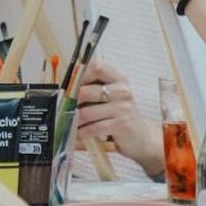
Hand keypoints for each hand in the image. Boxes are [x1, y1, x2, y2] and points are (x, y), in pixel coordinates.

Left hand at [73, 58, 163, 176]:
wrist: (142, 137)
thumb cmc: (121, 115)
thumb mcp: (113, 97)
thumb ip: (95, 89)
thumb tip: (68, 89)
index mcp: (119, 79)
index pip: (97, 68)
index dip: (80, 76)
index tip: (70, 86)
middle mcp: (122, 91)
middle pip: (87, 91)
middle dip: (71, 102)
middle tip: (64, 108)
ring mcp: (123, 108)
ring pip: (87, 113)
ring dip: (74, 120)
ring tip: (69, 123)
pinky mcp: (121, 125)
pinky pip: (93, 128)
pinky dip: (82, 132)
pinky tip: (79, 134)